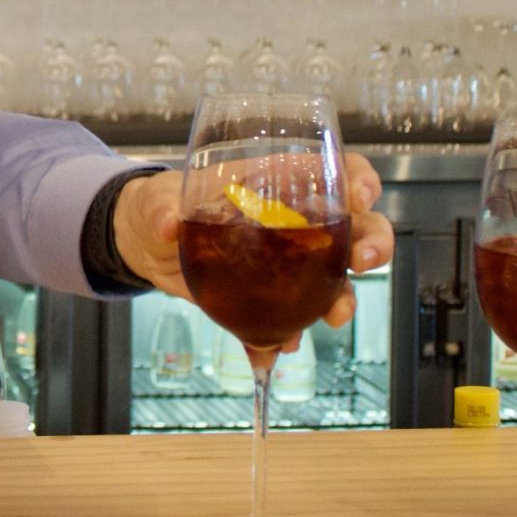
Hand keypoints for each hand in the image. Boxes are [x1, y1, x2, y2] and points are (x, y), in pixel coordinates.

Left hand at [113, 152, 392, 339]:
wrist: (145, 246)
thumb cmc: (160, 203)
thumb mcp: (157, 197)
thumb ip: (161, 206)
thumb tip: (167, 223)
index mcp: (273, 182)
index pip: (333, 171)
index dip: (358, 180)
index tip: (361, 196)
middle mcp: (292, 221)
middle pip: (353, 226)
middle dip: (372, 242)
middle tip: (363, 261)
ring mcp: (285, 261)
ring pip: (335, 277)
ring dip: (344, 297)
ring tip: (335, 315)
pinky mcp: (267, 295)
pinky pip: (291, 317)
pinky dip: (288, 334)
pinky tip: (279, 345)